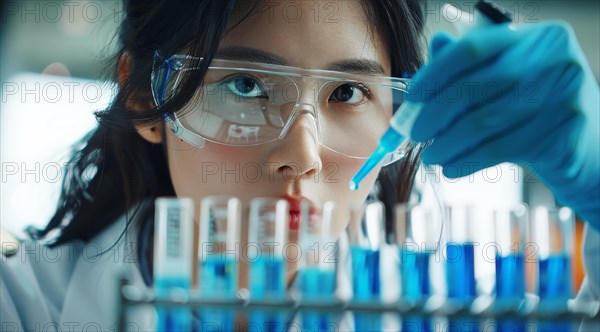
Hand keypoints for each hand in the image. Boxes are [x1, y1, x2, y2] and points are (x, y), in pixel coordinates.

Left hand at [407, 22, 599, 228]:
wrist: (590, 149)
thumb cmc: (539, 111)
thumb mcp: (508, 82)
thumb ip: (473, 64)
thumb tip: (435, 44)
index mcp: (535, 38)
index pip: (471, 48)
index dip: (434, 74)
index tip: (413, 98)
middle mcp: (553, 59)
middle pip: (472, 88)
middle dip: (433, 115)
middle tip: (414, 134)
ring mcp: (564, 94)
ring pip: (482, 123)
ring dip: (446, 144)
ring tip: (430, 156)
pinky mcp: (565, 132)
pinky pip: (499, 149)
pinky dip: (467, 161)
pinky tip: (452, 167)